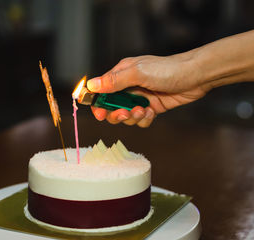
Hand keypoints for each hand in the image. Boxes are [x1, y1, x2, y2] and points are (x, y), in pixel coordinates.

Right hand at [87, 53, 209, 126]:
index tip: (100, 113)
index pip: (101, 90)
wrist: (197, 76)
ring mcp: (139, 98)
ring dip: (132, 117)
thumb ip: (114, 81)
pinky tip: (152, 112)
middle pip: (110, 107)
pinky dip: (144, 120)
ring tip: (143, 111)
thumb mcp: (138, 73)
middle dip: (116, 114)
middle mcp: (128, 86)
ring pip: (125, 116)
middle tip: (124, 114)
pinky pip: (140, 120)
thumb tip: (91, 85)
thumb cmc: (168, 69)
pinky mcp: (151, 107)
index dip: (97, 103)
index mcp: (121, 74)